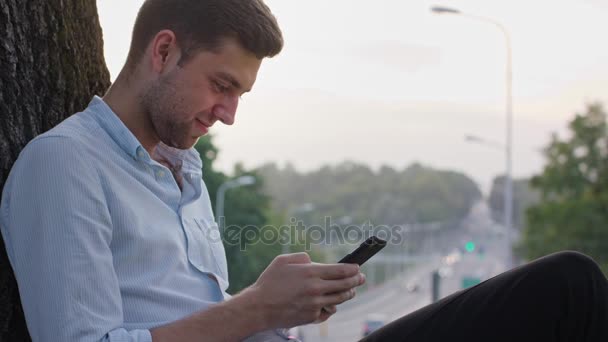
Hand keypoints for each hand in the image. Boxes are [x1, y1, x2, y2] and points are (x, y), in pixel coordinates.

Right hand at [247, 253, 365, 328]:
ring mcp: (315, 304)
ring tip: (351, 290)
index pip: (341, 270)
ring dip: (348, 294)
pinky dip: (331, 307)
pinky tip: (332, 303)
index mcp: (310, 272)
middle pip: (345, 285)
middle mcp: (315, 288)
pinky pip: (328, 311)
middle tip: (361, 278)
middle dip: (356, 281)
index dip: (353, 269)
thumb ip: (301, 257)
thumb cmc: (269, 282)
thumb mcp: (283, 261)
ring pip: (339, 299)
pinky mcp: (311, 316)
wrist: (259, 307)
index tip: (357, 268)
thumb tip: (313, 261)